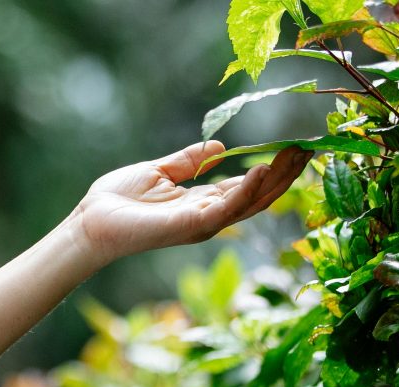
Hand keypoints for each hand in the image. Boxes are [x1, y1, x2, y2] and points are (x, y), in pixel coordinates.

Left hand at [70, 141, 312, 263]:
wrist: (90, 221)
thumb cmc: (117, 200)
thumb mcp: (158, 171)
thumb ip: (188, 161)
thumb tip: (218, 148)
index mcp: (201, 203)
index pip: (246, 187)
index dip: (271, 169)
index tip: (294, 148)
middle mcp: (207, 217)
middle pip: (257, 197)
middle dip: (284, 175)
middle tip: (308, 150)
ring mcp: (201, 224)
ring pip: (249, 204)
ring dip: (275, 180)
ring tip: (295, 156)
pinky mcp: (190, 226)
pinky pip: (225, 208)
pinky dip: (244, 190)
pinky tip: (260, 170)